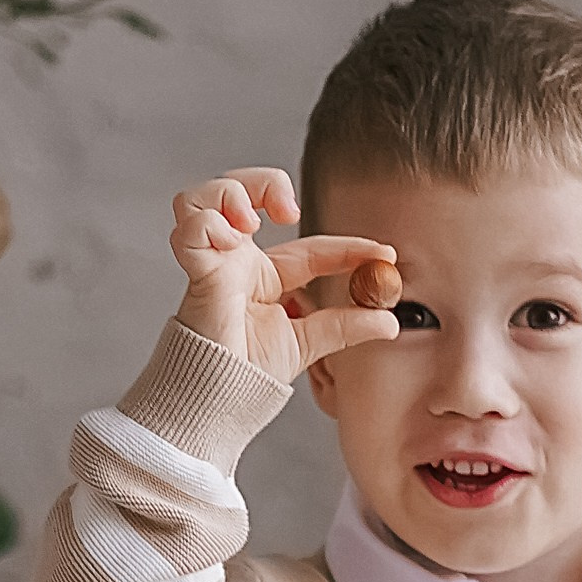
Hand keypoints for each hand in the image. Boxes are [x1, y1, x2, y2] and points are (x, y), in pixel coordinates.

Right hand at [170, 168, 401, 387]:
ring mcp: (214, 261)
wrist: (222, 397)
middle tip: (290, 212)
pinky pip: (190, 227)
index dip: (350, 247)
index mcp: (264, 277)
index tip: (385, 254)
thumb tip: (390, 323)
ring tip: (252, 221)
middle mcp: (237, 262)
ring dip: (231, 193)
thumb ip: (346, 327)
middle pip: (241, 193)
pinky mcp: (198, 271)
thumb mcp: (309, 344)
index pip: (311, 246)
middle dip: (267, 184)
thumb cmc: (249, 374)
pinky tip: (232, 240)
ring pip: (205, 197)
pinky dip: (210, 222)